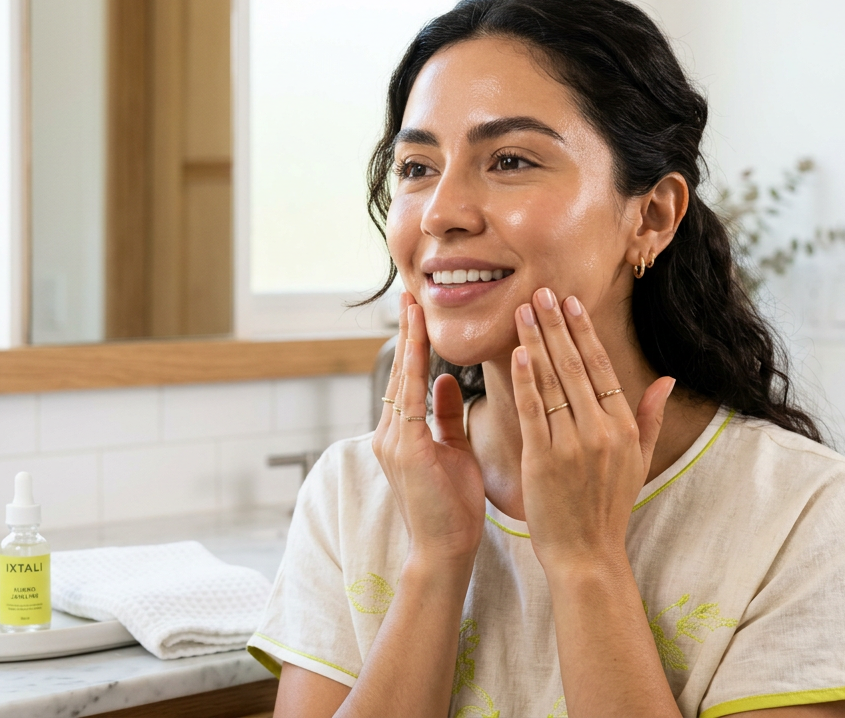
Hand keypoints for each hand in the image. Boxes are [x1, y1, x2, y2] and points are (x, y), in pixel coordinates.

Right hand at [373, 292, 486, 565]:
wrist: (445, 550)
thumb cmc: (454, 507)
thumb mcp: (453, 451)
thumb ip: (446, 415)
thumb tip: (444, 381)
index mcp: (402, 435)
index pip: (408, 379)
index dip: (413, 345)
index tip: (419, 311)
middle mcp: (390, 434)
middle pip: (399, 372)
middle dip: (407, 333)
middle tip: (412, 295)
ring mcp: (392, 442)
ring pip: (402, 380)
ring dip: (409, 343)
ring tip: (414, 308)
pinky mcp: (404, 451)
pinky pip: (410, 401)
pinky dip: (416, 371)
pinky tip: (422, 347)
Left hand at [510, 288, 674, 571]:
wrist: (587, 554)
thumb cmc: (609, 508)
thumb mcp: (640, 461)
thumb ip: (651, 418)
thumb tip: (667, 380)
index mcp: (624, 428)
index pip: (601, 368)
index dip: (584, 332)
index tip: (570, 302)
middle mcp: (600, 431)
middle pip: (575, 366)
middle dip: (556, 325)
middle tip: (540, 291)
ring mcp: (572, 445)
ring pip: (552, 382)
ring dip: (536, 342)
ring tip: (523, 311)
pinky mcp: (544, 459)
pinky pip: (533, 411)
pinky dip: (525, 380)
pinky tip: (516, 353)